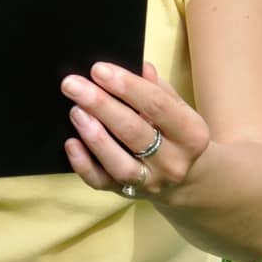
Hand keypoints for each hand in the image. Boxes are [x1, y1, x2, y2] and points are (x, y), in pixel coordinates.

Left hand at [61, 60, 210, 199]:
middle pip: (134, 132)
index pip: (156, 105)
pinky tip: (71, 143)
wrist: (187, 180)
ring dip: (95, 137)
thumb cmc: (175, 131)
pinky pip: (102, 183)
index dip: (126, 85)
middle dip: (101, 105)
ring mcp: (150, 182)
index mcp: (191, 134)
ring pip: (120, 164)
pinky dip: (84, 165)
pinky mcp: (127, 195)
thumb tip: (140, 66)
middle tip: (73, 84)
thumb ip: (157, 88)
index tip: (98, 69)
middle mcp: (173, 162)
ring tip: (75, 111)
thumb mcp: (176, 107)